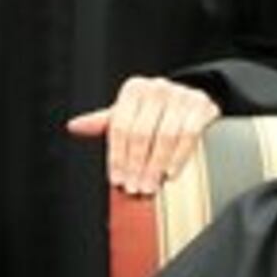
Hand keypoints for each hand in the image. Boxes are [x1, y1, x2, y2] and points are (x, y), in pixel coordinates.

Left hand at [68, 78, 222, 199]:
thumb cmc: (153, 111)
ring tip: (149, 186)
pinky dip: (178, 157)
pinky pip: (188, 135)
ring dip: (156, 166)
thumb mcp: (128, 114)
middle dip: (136, 165)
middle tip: (133, 188)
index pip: (120, 126)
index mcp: (134, 90)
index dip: (117, 156)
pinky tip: (170, 173)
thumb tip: (74, 126)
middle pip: (142, 133)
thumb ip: (103, 123)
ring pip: (165, 137)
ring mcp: (181, 95)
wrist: (190, 100)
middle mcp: (157, 88)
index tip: (117, 179)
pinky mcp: (202, 105)